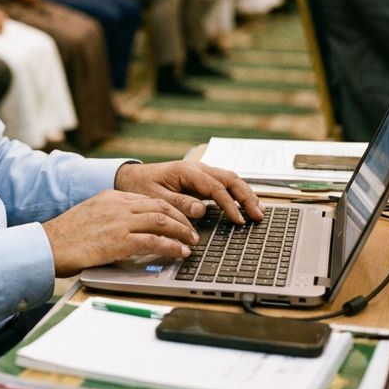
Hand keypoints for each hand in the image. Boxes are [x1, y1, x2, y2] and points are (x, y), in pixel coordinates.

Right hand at [41, 189, 199, 276]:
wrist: (49, 244)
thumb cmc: (66, 236)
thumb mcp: (91, 215)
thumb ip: (112, 217)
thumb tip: (131, 230)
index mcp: (111, 196)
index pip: (149, 198)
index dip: (169, 209)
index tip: (180, 219)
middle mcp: (118, 204)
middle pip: (160, 205)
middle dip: (181, 219)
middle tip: (192, 232)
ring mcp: (119, 221)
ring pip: (161, 219)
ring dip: (181, 231)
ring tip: (191, 242)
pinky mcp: (119, 240)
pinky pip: (153, 240)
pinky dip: (171, 246)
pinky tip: (180, 252)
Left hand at [114, 160, 263, 225]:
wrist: (130, 178)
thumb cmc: (141, 186)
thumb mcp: (155, 197)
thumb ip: (178, 203)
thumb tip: (202, 210)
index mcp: (186, 171)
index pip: (215, 187)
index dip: (229, 204)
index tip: (238, 220)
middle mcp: (197, 169)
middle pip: (229, 178)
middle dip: (246, 196)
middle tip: (258, 215)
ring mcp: (200, 173)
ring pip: (230, 179)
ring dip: (245, 194)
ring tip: (258, 211)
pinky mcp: (200, 181)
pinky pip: (223, 185)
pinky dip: (237, 194)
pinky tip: (246, 205)